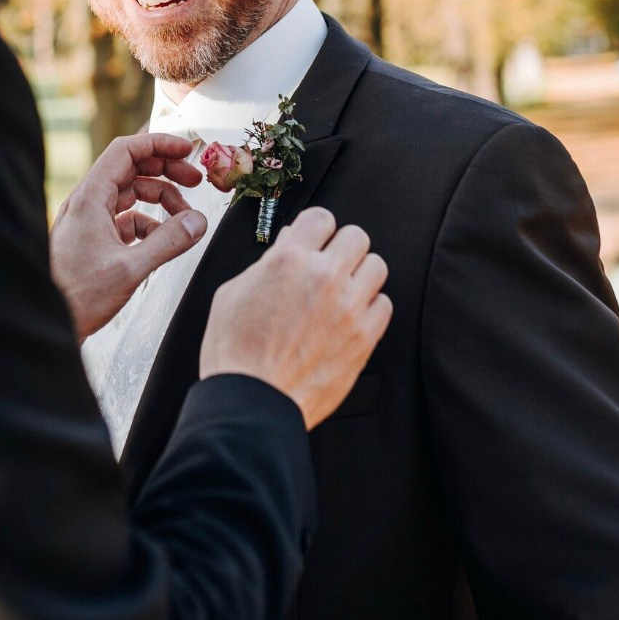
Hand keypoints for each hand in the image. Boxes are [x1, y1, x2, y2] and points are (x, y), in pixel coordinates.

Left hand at [50, 133, 206, 341]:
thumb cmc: (76, 296)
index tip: (186, 149)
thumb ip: (168, 243)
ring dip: (161, 201)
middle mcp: (87, 203)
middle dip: (166, 171)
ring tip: (185, 220)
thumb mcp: (129, 269)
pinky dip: (149, 224)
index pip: (126, 151)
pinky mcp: (93, 239)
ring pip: (131, 196)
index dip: (159, 144)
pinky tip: (163, 241)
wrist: (45, 320)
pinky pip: (126, 220)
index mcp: (90, 198)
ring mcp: (89, 221)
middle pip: (131, 169)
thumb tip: (198, 222)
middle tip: (196, 180)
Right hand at [199, 208, 390, 428]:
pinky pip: (384, 305)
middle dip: (342, 248)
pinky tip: (350, 318)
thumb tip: (288, 246)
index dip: (316, 228)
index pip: (321, 217)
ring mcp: (348, 308)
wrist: (252, 402)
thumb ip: (265, 265)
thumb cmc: (236, 353)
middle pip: (357, 236)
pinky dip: (370, 308)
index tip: (315, 240)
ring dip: (360, 275)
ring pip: (376, 266)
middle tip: (330, 265)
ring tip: (343, 291)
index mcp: (288, 260)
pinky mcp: (364, 338)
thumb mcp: (233, 293)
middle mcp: (324, 277)